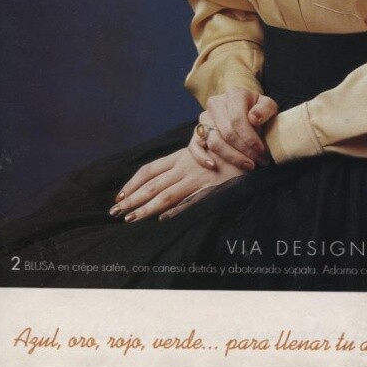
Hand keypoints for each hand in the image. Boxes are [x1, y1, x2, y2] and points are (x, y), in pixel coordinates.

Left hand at [109, 147, 243, 222]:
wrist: (251, 147)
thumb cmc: (226, 149)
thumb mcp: (202, 149)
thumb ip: (185, 160)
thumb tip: (165, 173)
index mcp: (181, 156)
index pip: (150, 169)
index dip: (133, 182)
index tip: (120, 194)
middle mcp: (185, 166)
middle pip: (152, 184)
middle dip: (131, 198)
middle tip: (114, 211)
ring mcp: (197, 178)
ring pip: (165, 195)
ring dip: (145, 208)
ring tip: (129, 219)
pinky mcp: (211, 188)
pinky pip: (190, 200)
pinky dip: (176, 209)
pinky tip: (162, 218)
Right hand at [189, 87, 277, 172]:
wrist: (245, 110)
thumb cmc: (258, 110)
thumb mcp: (268, 106)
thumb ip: (264, 109)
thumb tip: (254, 118)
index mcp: (234, 94)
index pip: (238, 119)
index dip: (249, 138)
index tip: (260, 150)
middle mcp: (216, 103)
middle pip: (226, 132)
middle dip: (243, 150)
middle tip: (256, 161)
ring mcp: (204, 117)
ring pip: (213, 141)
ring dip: (230, 156)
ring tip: (247, 165)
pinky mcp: (197, 131)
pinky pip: (194, 146)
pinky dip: (201, 157)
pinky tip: (213, 165)